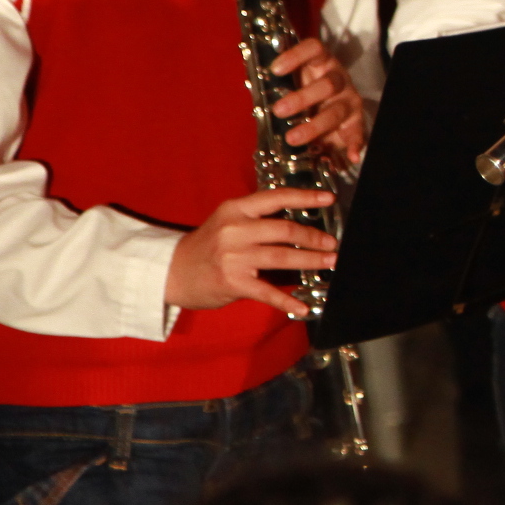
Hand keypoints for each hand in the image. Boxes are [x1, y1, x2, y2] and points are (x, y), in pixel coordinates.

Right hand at [166, 188, 337, 317]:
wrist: (172, 272)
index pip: (276, 198)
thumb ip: (256, 220)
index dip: (305, 197)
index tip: (328, 199)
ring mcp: (234, 257)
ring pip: (282, 256)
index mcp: (236, 209)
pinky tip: (303, 307)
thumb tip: (298, 225)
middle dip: (314, 237)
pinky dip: (287, 301)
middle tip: (332, 243)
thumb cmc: (207, 246)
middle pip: (285, 230)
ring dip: (310, 261)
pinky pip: (267, 292)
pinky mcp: (233, 282)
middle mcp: (235, 230)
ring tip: (329, 262)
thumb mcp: (227, 221)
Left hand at [268, 37, 365, 165]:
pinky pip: (357, 132)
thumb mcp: (291, 84)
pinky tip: (350, 156)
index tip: (275, 69)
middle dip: (302, 98)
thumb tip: (251, 92)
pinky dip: (354, 144)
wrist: (328, 108)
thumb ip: (276, 86)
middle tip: (279, 111)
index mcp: (321, 63)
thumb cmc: (303, 93)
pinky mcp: (356, 120)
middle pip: (327, 84)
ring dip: (314, 126)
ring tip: (293, 139)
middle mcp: (338, 79)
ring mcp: (349, 99)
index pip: (313, 49)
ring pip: (336, 110)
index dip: (296, 56)